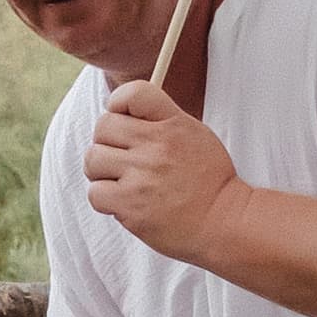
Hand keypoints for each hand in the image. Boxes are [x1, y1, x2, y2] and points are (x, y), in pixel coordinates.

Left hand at [84, 81, 244, 267]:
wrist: (224, 223)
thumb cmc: (208, 181)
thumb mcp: (195, 135)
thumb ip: (161, 119)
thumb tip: (121, 110)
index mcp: (174, 124)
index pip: (133, 93)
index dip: (118, 103)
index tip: (123, 118)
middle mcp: (157, 146)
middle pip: (103, 126)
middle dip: (108, 142)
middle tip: (124, 159)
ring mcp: (143, 175)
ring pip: (93, 159)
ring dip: (102, 172)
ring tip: (124, 182)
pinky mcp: (131, 204)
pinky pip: (95, 192)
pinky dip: (105, 199)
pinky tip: (125, 202)